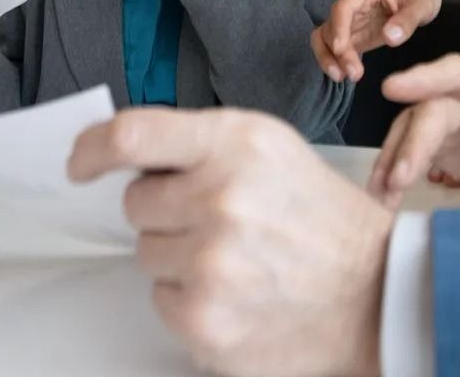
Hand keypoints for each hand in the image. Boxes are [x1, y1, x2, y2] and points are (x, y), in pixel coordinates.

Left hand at [69, 109, 388, 376]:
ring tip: (238, 260)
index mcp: (238, 144)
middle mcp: (222, 199)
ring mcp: (212, 266)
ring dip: (179, 259)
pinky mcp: (206, 323)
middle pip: (136, 204)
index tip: (80, 164)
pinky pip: (161, 303)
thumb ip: (205, 146)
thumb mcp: (273, 151)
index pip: (133, 136)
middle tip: (218, 221)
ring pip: (147, 255)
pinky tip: (238, 294)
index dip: (93, 148)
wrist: (378, 293)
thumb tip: (131, 160)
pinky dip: (191, 302)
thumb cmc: (325, 222)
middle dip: (166, 212)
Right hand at [310, 0, 442, 82]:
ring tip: (342, 77)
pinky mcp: (355, 33)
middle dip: (334, 50)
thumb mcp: (423, 3)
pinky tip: (345, 75)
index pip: (343, 7)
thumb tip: (390, 38)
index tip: (341, 50)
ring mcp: (351, 18)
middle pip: (330, 25)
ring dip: (330, 57)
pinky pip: (337, 47)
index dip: (339, 28)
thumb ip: (408, 19)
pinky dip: (337, 60)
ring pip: (327, 37)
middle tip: (350, 74)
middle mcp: (352, 2)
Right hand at [368, 55, 459, 202]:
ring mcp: (451, 116)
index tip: (392, 89)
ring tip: (382, 193)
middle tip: (396, 178)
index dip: (428, 79)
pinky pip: (411, 152)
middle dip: (412, 142)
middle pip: (432, 109)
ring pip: (412, 129)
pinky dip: (395, 171)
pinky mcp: (440, 141)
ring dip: (394, 159)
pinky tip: (383, 194)